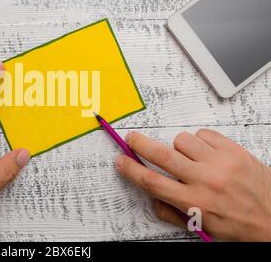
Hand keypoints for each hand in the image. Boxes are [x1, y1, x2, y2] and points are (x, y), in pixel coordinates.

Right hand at [115, 129, 270, 240]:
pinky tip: (205, 153)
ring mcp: (220, 163)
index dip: (131, 169)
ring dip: (178, 147)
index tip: (121, 161)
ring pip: (182, 140)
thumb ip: (172, 212)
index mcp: (194, 203)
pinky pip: (204, 134)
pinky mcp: (234, 151)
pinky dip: (200, 141)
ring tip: (188, 158)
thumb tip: (151, 195)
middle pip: (161, 155)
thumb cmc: (239, 225)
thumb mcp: (201, 228)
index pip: (152, 182)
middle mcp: (205, 181)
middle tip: (132, 138)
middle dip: (140, 144)